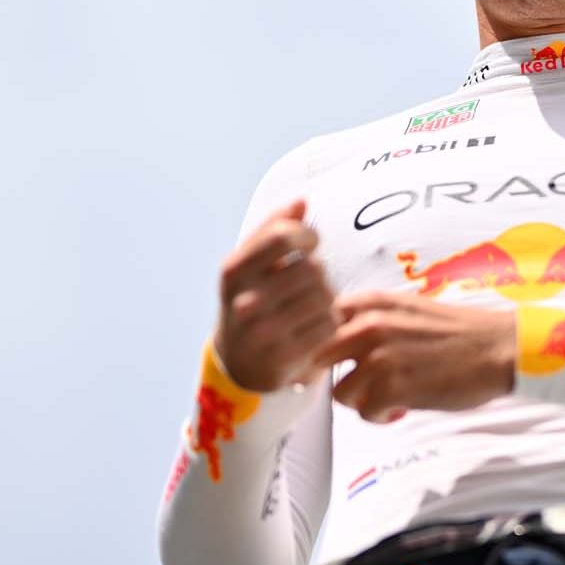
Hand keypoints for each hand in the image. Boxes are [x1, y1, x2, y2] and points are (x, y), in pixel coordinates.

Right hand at [215, 200, 336, 391]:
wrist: (238, 363)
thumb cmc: (252, 300)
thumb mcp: (251, 265)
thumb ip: (273, 229)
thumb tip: (302, 201)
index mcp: (233, 272)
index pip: (281, 237)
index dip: (306, 235)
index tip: (310, 244)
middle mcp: (244, 301)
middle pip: (310, 268)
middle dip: (320, 270)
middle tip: (313, 281)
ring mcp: (263, 332)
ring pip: (324, 296)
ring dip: (328, 296)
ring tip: (316, 302)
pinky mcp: (284, 357)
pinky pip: (328, 325)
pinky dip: (330, 321)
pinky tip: (318, 324)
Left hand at [309, 291, 516, 422]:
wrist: (498, 348)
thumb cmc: (460, 332)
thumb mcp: (410, 308)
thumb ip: (374, 318)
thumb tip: (341, 340)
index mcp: (373, 303)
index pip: (321, 320)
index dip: (324, 344)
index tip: (337, 360)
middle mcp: (369, 326)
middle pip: (318, 359)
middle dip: (335, 375)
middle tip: (358, 386)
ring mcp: (379, 358)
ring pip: (340, 392)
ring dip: (362, 401)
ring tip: (388, 398)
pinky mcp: (392, 388)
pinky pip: (365, 413)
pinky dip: (381, 417)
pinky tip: (402, 409)